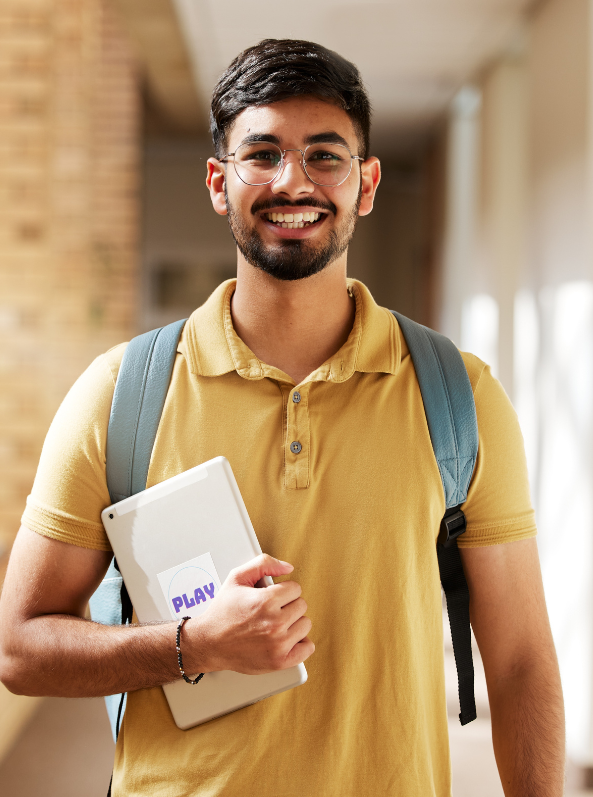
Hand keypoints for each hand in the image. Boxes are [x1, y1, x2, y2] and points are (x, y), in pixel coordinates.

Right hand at [185, 554, 313, 674]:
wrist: (209, 643)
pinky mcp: (279, 661)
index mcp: (266, 601)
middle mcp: (274, 623)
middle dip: (287, 605)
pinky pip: (307, 648)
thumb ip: (263, 564)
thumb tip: (288, 568)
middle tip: (271, 611)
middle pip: (301, 606)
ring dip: (293, 623)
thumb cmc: (222, 611)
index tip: (272, 597)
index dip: (283, 591)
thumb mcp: (237, 577)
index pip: (296, 589)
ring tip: (275, 624)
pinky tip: (286, 639)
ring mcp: (278, 644)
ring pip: (305, 624)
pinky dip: (300, 643)